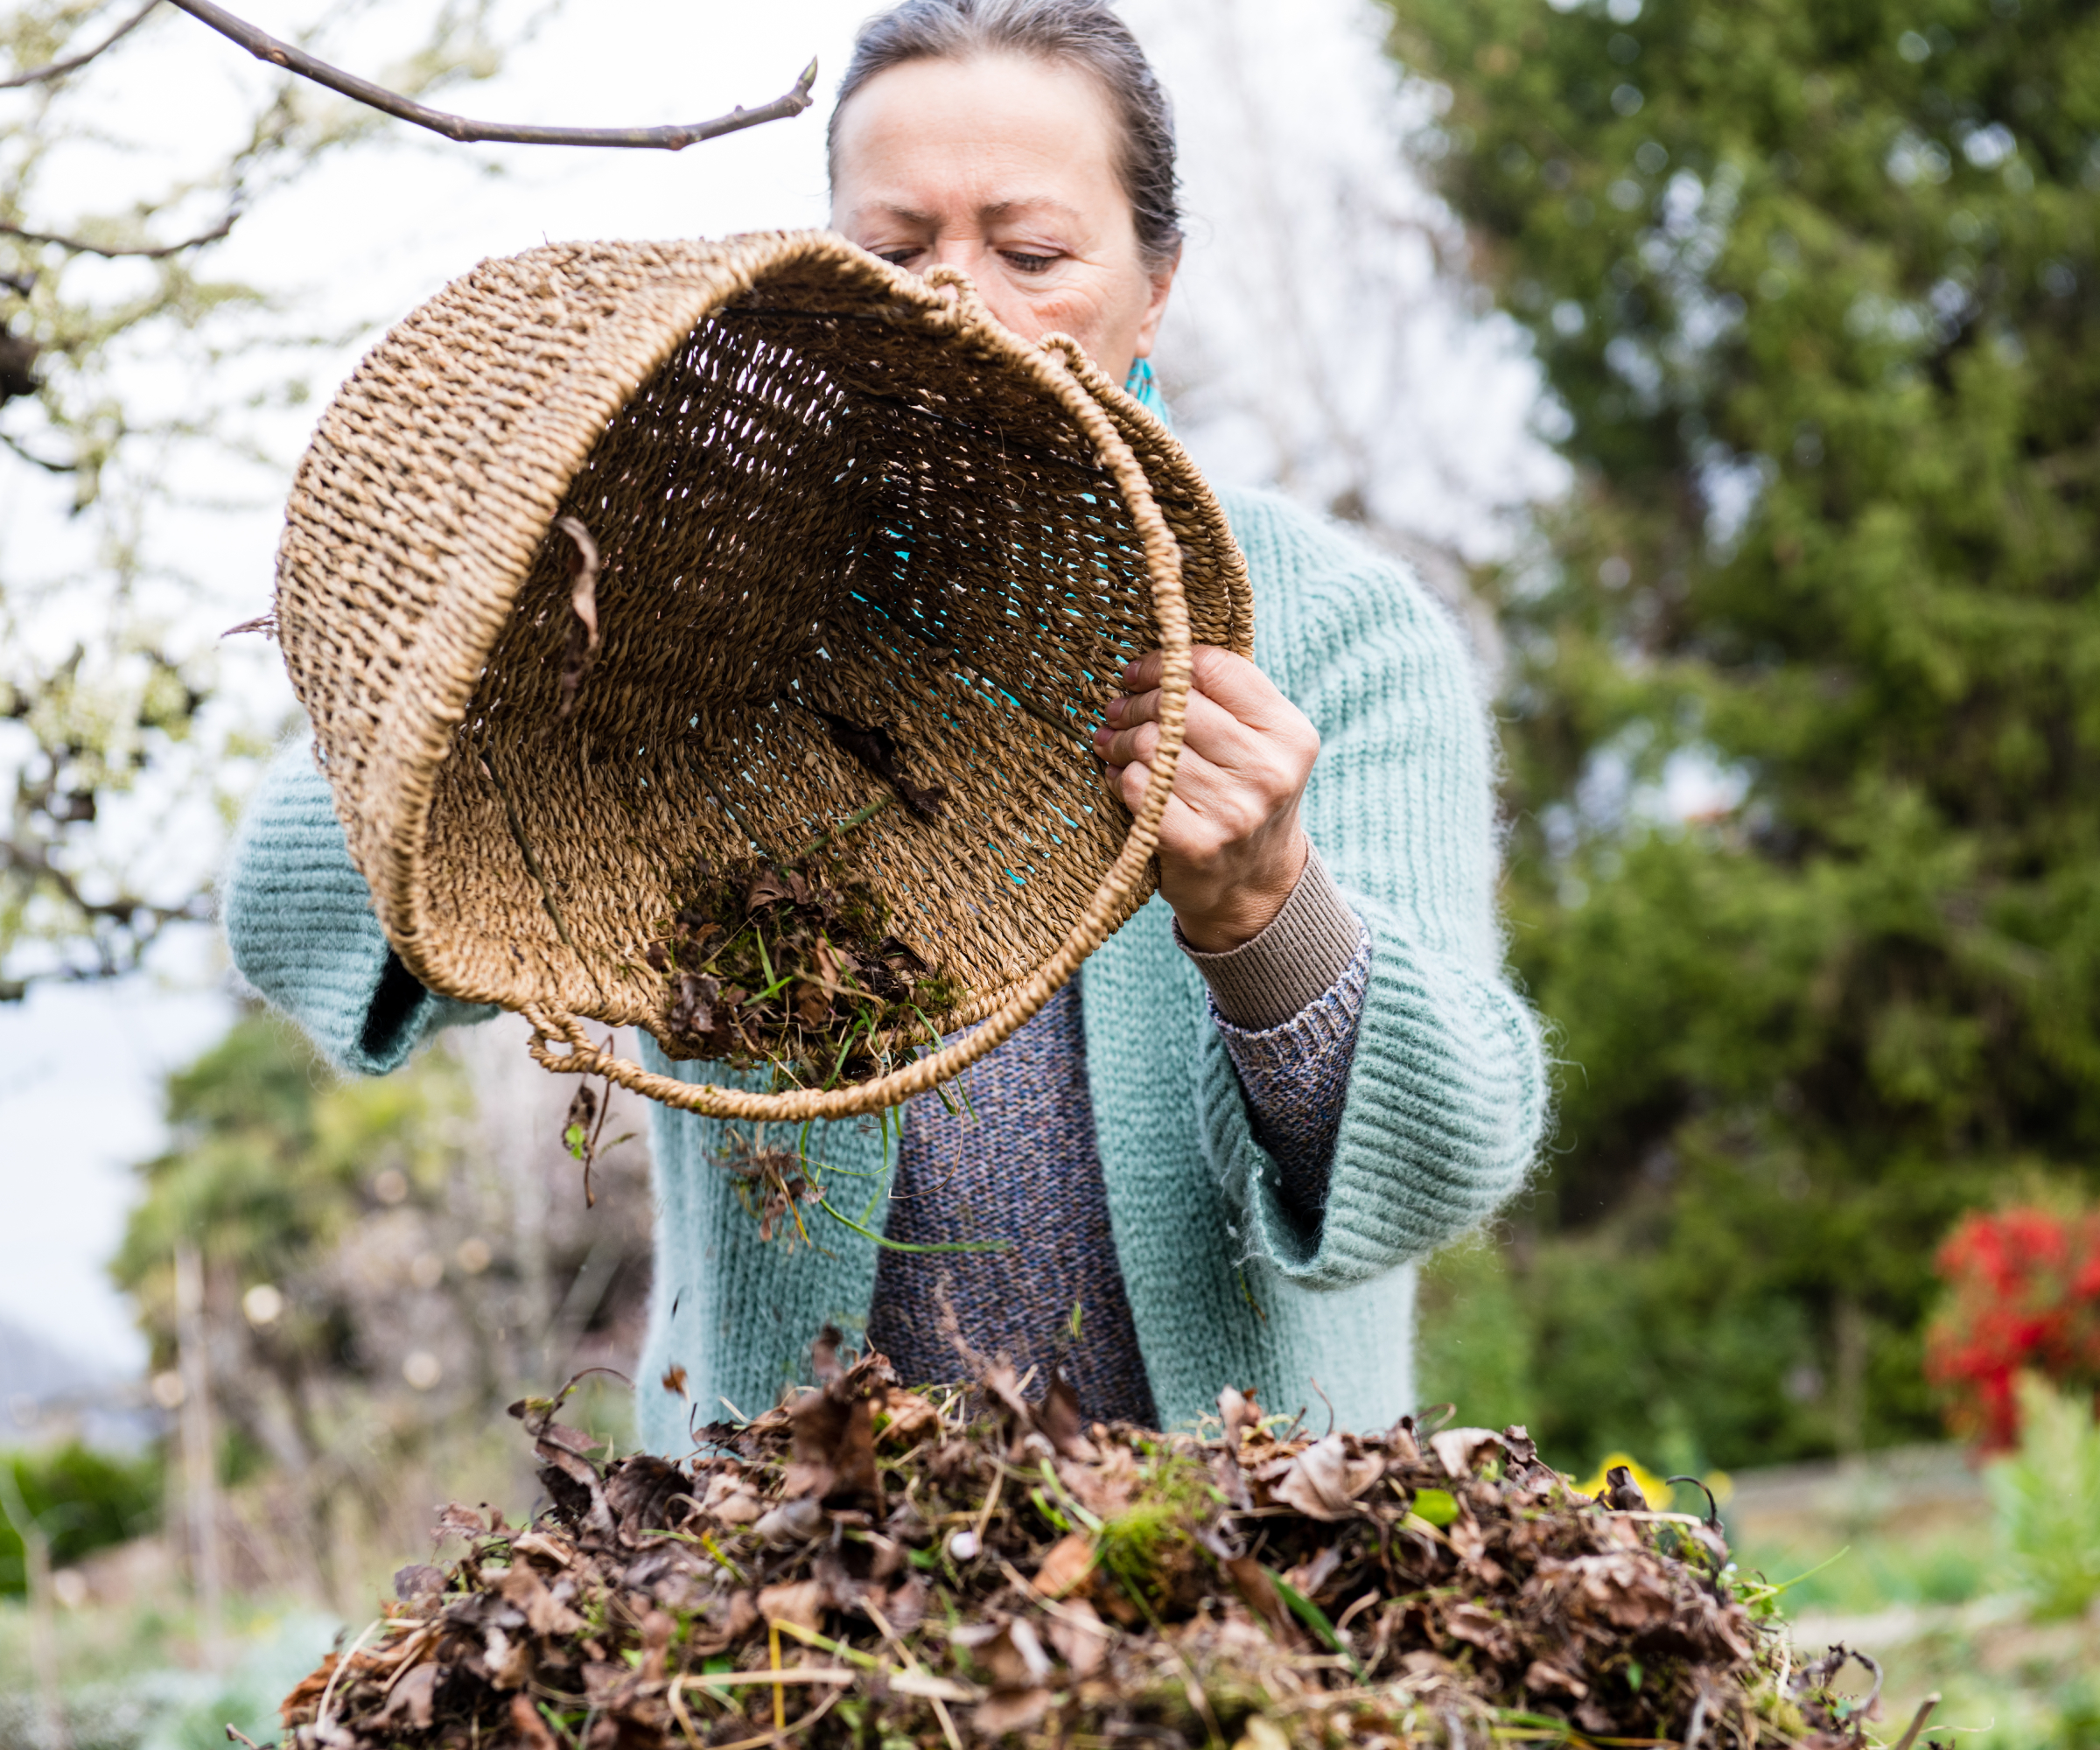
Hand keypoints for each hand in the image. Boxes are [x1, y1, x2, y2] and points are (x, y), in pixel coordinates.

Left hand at [1092, 646, 1318, 951]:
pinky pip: (1139, 787)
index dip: (1164, 662)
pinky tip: (1123, 779)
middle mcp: (1270, 771)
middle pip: (1178, 706)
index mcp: (1290, 734)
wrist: (1254, 886)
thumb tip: (1157, 652)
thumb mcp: (1260, 743)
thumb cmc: (1245, 796)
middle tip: (1117, 710)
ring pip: (1153, 746)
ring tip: (1113, 744)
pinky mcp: (1199, 843)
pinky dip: (1122, 778)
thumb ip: (1225, 697)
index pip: (1214, 668)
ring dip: (1120, 741)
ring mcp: (1236, 811)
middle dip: (1136, 702)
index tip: (1138, 672)